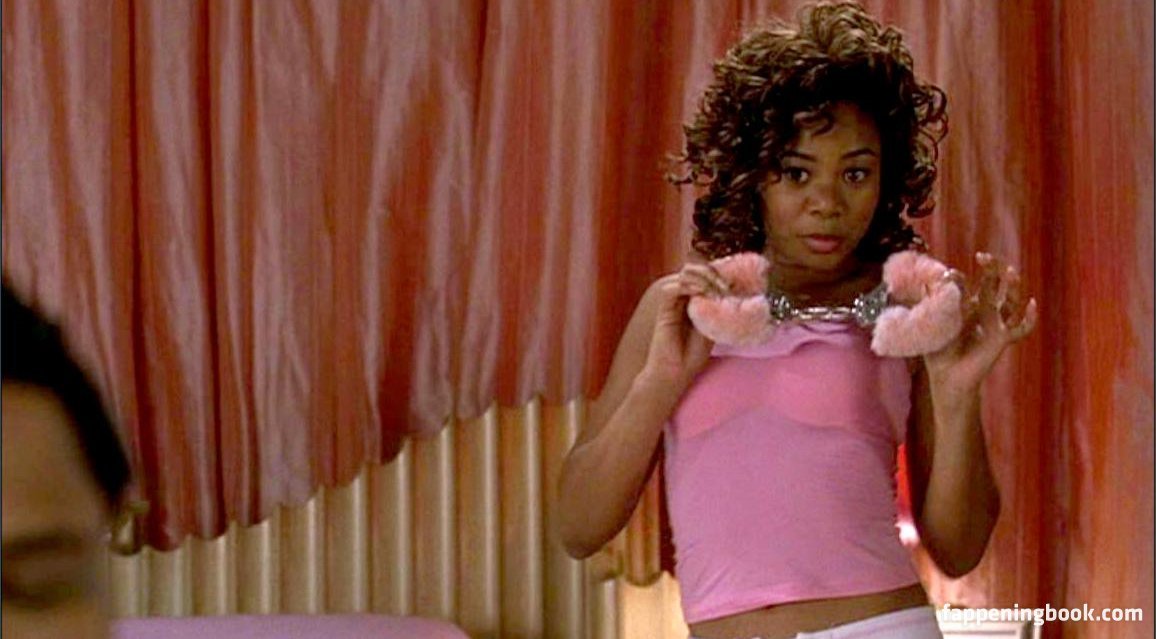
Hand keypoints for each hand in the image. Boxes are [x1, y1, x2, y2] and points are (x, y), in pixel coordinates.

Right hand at [641, 264, 724, 388]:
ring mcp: (672, 303)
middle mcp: (683, 298)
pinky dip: (687, 286)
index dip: (719, 272)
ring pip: (685, 275)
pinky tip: (702, 293)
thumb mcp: (713, 327)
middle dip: (713, 272)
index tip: (737, 279)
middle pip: (696, 271)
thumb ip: (718, 308)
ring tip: (718, 289)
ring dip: (703, 278)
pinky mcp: (663, 310)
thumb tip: (733, 291)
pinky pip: (671, 289)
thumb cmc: (693, 355)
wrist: (674, 373)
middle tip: (727, 284)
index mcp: (695, 301)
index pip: (705, 276)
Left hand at [923, 253, 1037, 399]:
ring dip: (1012, 286)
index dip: (960, 277)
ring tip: (1010, 272)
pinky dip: (1030, 318)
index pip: (967, 285)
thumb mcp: (937, 321)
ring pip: (1010, 301)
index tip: (949, 275)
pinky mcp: (1002, 338)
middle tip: (984, 257)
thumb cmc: (938, 350)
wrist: (946, 375)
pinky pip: (1021, 328)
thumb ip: (939, 300)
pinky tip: (1032, 304)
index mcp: (966, 306)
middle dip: (992, 270)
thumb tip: (934, 278)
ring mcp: (995, 324)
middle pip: (993, 286)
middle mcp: (983, 312)